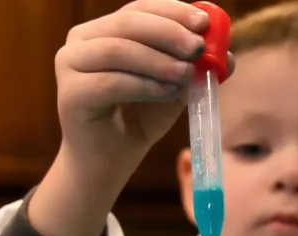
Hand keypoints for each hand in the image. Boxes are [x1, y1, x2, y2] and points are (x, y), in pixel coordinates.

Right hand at [32, 0, 233, 235]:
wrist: (111, 158)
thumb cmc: (140, 117)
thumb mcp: (175, 85)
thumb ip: (195, 66)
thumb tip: (227, 55)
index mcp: (105, 29)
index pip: (139, 9)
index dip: (172, 11)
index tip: (204, 22)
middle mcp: (82, 40)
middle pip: (128, 24)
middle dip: (169, 33)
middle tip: (198, 48)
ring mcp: (70, 64)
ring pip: (119, 50)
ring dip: (159, 61)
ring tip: (187, 75)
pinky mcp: (69, 93)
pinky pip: (111, 83)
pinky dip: (145, 85)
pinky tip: (169, 93)